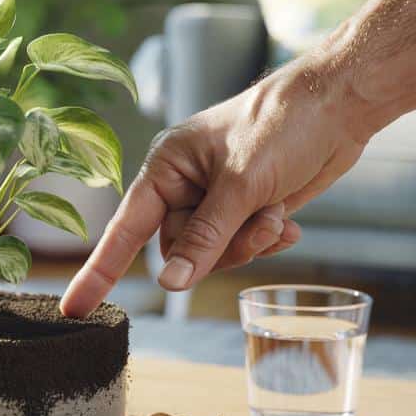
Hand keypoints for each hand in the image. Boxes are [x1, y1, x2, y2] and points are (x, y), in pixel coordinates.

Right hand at [60, 62, 369, 317]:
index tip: (74, 309)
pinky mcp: (246, 206)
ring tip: (276, 215)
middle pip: (180, 250)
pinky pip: (241, 245)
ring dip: (249, 243)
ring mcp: (216, 197)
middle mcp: (184, 183)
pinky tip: (288, 221)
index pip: (125, 228)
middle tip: (257, 224)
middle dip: (220, 248)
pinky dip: (265, 239)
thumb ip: (205, 238)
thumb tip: (171, 283)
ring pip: (214, 253)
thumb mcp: (241, 186)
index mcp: (166, 167)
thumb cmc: (284, 126)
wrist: (341, 105)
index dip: (99, 271)